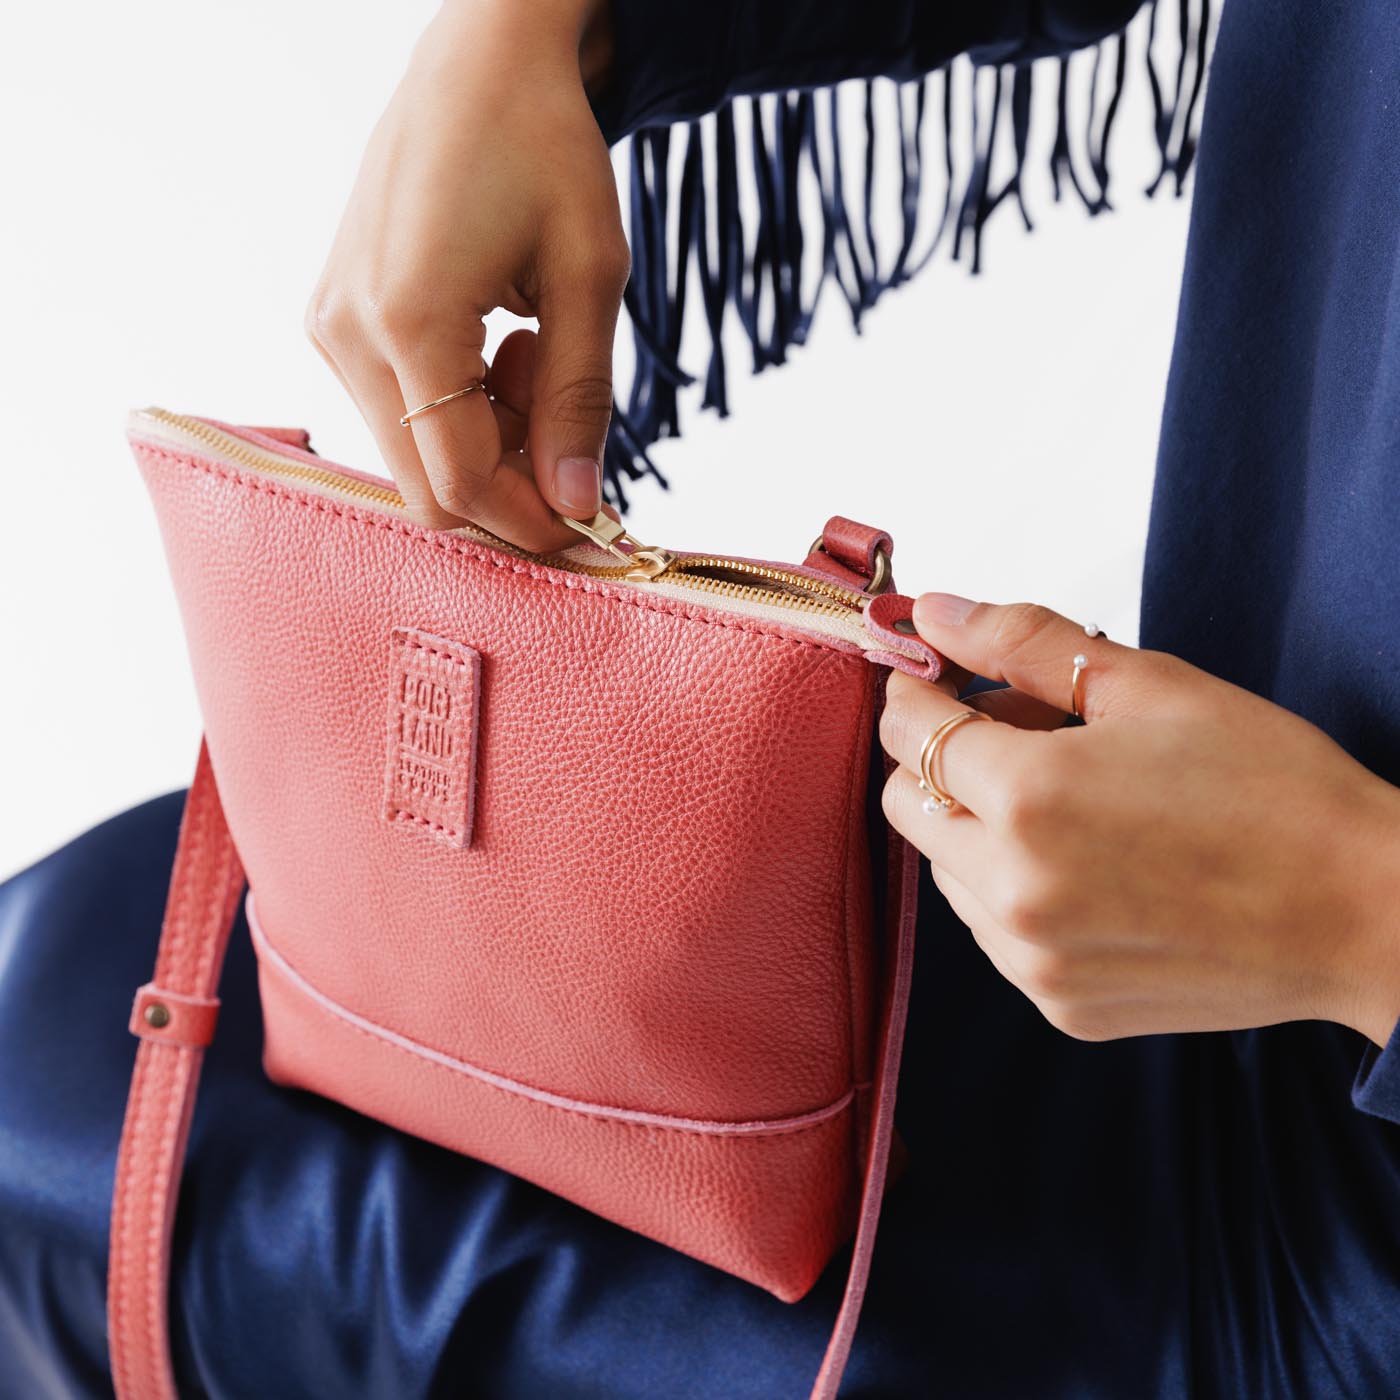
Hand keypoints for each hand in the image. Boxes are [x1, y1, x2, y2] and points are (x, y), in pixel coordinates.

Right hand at [304, 0, 625, 548]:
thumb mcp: (588, 276)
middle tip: (570, 420)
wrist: (479, 58)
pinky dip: (461, 407)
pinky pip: (401, 411)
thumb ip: (579, 401)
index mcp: (406, 321)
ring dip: (490, 438)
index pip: (462, 483)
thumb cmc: (544, 145)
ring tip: (536, 352)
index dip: (534, 523)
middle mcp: (346, 332)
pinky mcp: (335, 319)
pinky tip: (500, 343)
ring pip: (416, 454)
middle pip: (429, 486)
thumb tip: (579, 509)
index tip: (598, 532)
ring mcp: (330, 326)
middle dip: (513, 484)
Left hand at [879, 593, 1399, 1047]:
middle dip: (938, 758)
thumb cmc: (1272, 789)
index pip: (908, 733)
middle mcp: (1014, 890)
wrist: (1362, 911)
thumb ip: (1022, 643)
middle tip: (1013, 732)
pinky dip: (1012, 889)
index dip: (919, 693)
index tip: (940, 678)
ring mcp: (1033, 960)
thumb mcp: (1148, 686)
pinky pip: (991, 933)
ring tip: (1068, 802)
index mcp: (1030, 798)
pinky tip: (1088, 864)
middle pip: (908, 804)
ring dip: (975, 826)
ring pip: (944, 871)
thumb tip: (935, 614)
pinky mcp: (1059, 1004)